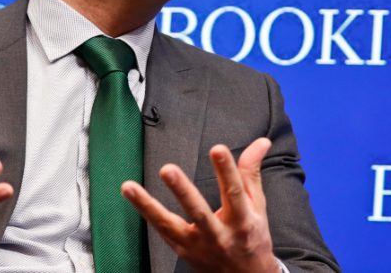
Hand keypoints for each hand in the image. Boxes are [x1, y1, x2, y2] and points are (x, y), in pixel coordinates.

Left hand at [121, 138, 278, 272]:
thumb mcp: (257, 206)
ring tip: (129, 186)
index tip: (218, 149)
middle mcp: (219, 235)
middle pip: (199, 212)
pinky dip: (145, 211)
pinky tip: (130, 193)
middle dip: (182, 191)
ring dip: (148, 205)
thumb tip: (261, 142)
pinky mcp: (181, 249)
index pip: (235, 192)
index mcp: (242, 221)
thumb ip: (251, 173)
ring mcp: (197, 245)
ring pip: (170, 224)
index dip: (227, 170)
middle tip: (167, 169)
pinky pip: (160, 229)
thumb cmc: (251, 237)